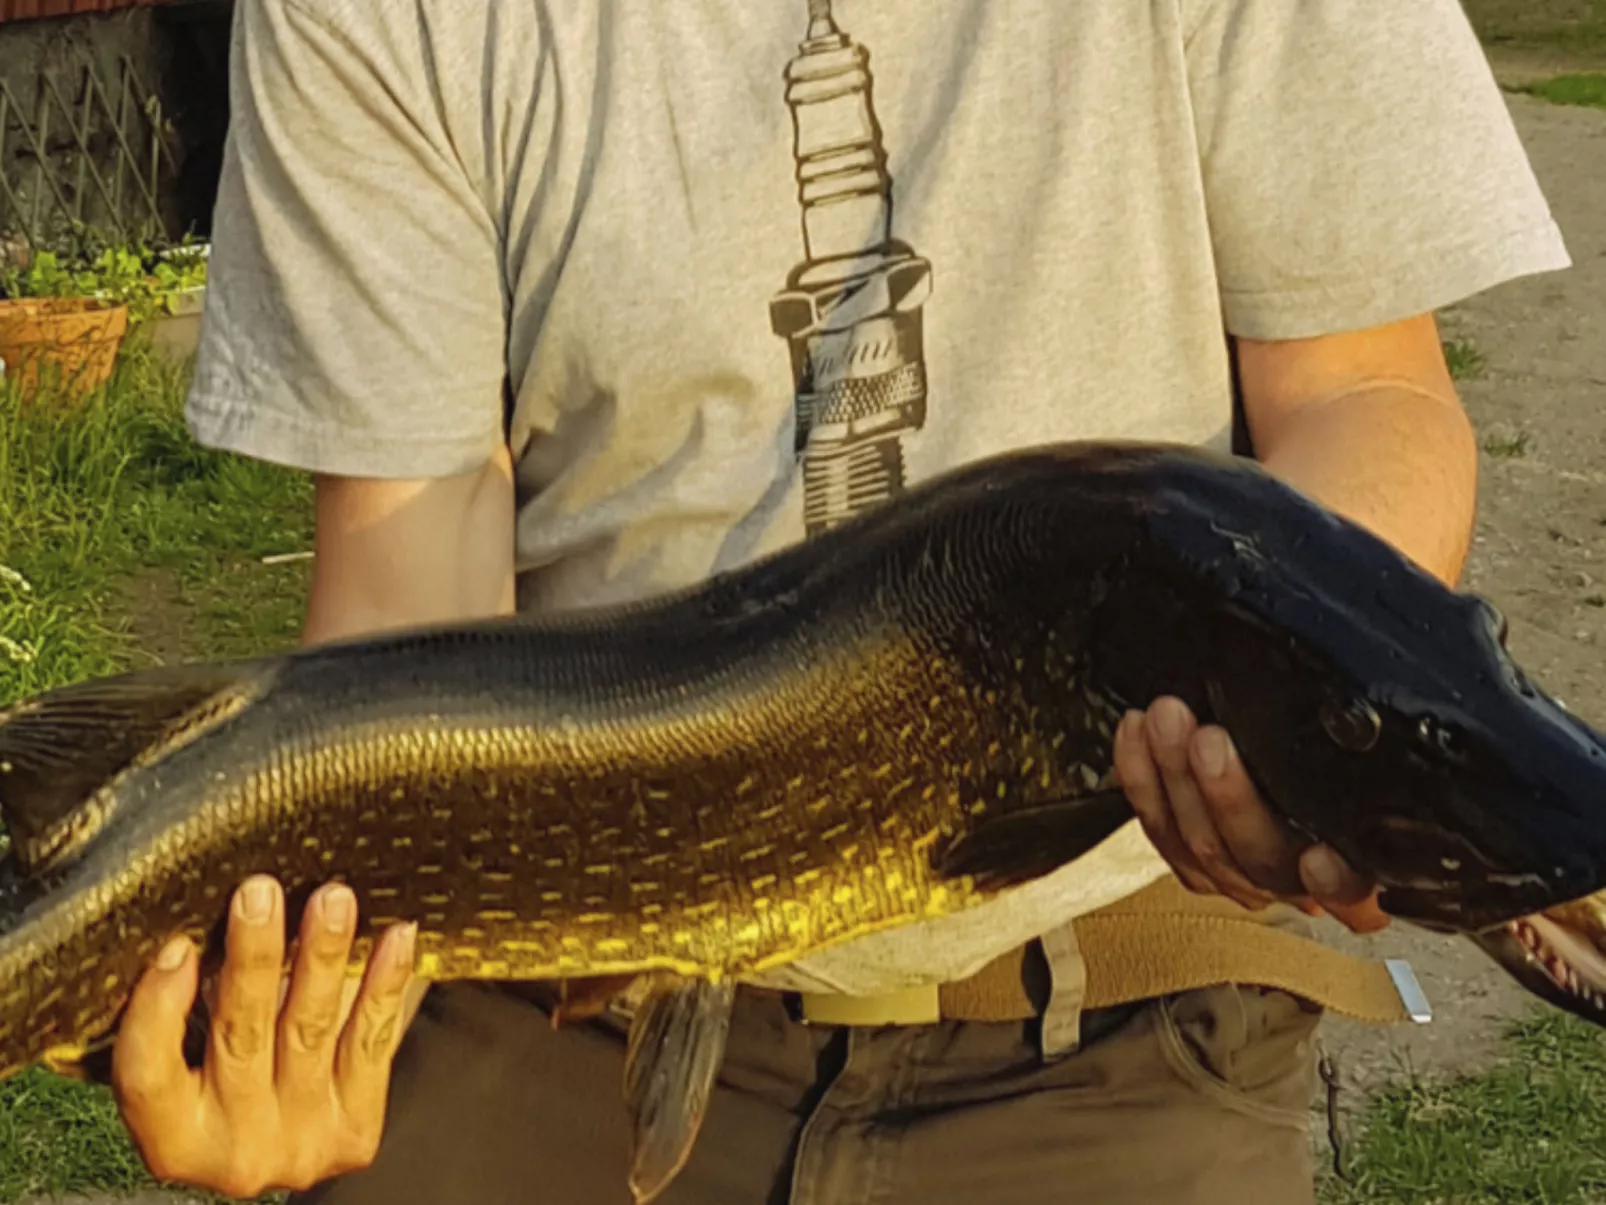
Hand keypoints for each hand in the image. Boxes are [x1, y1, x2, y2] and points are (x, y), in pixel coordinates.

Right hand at [111, 876, 418, 1197]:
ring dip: (322, 956)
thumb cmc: (227, 1086)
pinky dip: (384, 983)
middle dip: (253, 957)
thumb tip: (194, 923)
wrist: (294, 1153)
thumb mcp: (187, 1066)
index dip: (158, 1010)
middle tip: (261, 893)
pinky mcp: (356, 1127)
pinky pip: (372, 1041)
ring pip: (310, 1029)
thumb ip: (186, 1012)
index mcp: (174, 1139)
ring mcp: (300, 1140)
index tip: (178, 946)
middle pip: (240, 1036)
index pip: (149, 1074)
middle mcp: (235, 1148)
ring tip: (332, 900)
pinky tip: (396, 938)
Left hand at [1114, 696, 1388, 933]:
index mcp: (1366, 865)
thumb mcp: (1389, 749)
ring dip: (1173, 778)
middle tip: (1208, 738)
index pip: (1359, 891)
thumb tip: (1437, 703)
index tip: (1323, 862)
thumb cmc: (1364, 751)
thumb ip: (1391, 749)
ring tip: (1162, 718)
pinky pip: (1160, 831)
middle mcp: (1304, 882)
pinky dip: (1140, 778)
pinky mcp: (1195, 856)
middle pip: (1262, 859)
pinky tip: (1133, 732)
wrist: (1312, 754)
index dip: (1339, 884)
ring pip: (1202, 846)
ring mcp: (1245, 872)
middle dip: (1227, 795)